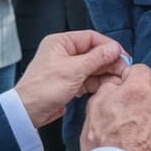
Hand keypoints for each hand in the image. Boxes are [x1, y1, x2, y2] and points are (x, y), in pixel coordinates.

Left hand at [13, 31, 127, 127]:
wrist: (28, 112)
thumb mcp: (74, 70)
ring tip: (117, 81)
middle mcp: (64, 52)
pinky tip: (105, 88)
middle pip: (94, 53)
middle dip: (109, 62)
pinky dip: (97, 83)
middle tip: (123, 70)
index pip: (91, 38)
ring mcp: (67, 68)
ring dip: (105, 74)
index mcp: (61, 42)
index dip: (109, 46)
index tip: (123, 56)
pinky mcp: (68, 83)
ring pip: (92, 67)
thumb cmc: (43, 88)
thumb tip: (114, 48)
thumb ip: (97, 58)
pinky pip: (87, 79)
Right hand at [80, 65, 150, 150]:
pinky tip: (141, 136)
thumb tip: (116, 83)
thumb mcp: (95, 106)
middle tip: (127, 109)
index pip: (141, 69)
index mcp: (138, 89)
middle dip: (141, 94)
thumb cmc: (104, 141)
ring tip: (133, 127)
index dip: (130, 78)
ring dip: (149, 110)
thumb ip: (109, 87)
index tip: (124, 87)